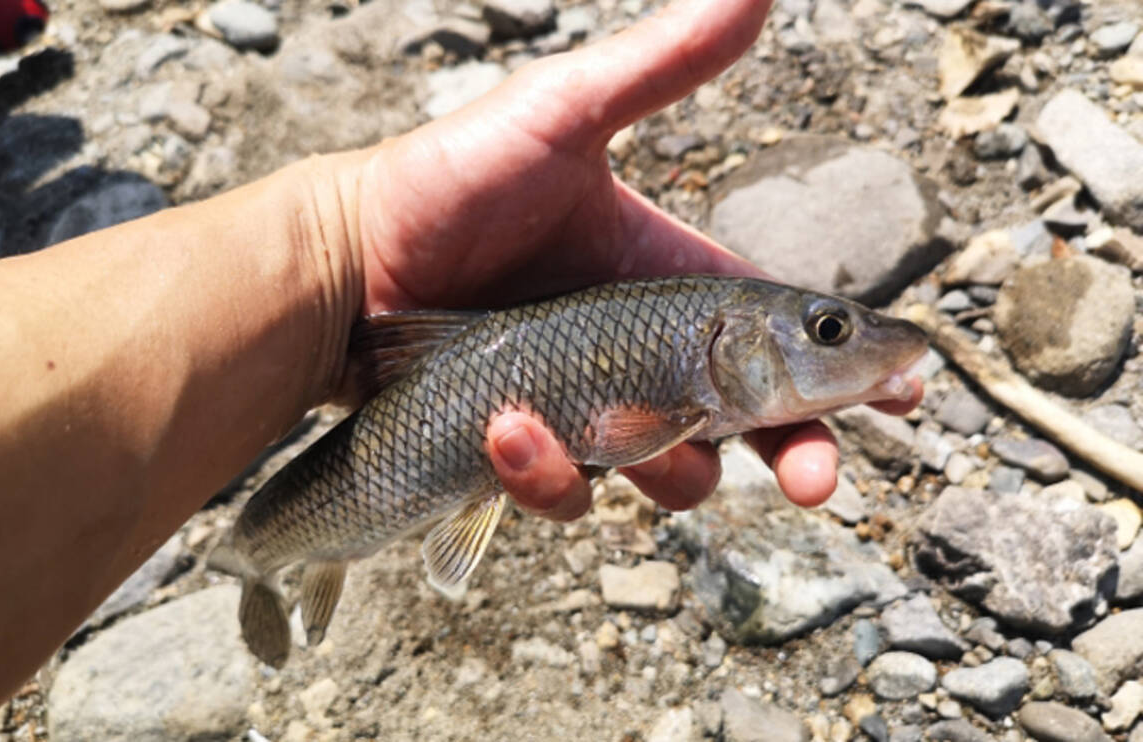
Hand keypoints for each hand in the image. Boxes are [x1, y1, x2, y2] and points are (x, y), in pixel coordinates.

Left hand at [329, 0, 921, 516]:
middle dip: (797, 456)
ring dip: (648, 467)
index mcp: (674, 286)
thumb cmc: (450, 183)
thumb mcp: (562, 116)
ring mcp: (592, 413)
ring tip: (570, 423)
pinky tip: (505, 430)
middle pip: (753, 428)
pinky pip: (571, 495)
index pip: (784, 336)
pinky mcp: (533, 454)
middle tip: (818, 482)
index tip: (905, 394)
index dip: (849, 369)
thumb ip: (659, 67)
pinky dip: (545, 475)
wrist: (350, 261)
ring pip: (669, 475)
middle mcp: (648, 359)